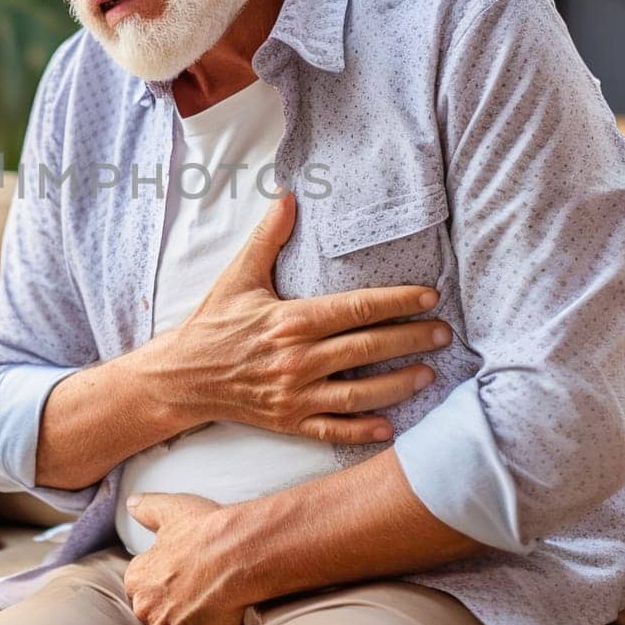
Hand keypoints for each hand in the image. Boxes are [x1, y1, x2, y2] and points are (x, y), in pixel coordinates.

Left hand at [123, 492, 248, 624]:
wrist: (238, 553)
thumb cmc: (205, 530)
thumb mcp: (172, 509)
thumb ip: (147, 508)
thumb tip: (131, 503)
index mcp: (137, 578)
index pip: (144, 588)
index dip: (167, 583)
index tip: (186, 576)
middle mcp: (146, 609)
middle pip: (158, 615)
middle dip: (176, 608)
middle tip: (204, 592)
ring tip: (218, 608)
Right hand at [168, 191, 451, 444]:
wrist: (181, 376)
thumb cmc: (213, 323)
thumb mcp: (238, 276)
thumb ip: (267, 237)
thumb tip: (288, 195)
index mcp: (290, 321)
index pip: (356, 308)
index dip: (396, 302)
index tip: (428, 296)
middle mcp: (297, 360)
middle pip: (367, 349)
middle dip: (411, 340)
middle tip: (443, 333)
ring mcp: (294, 394)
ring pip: (359, 394)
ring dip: (399, 384)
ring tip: (428, 373)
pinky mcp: (288, 421)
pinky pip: (333, 429)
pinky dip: (363, 429)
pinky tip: (391, 425)